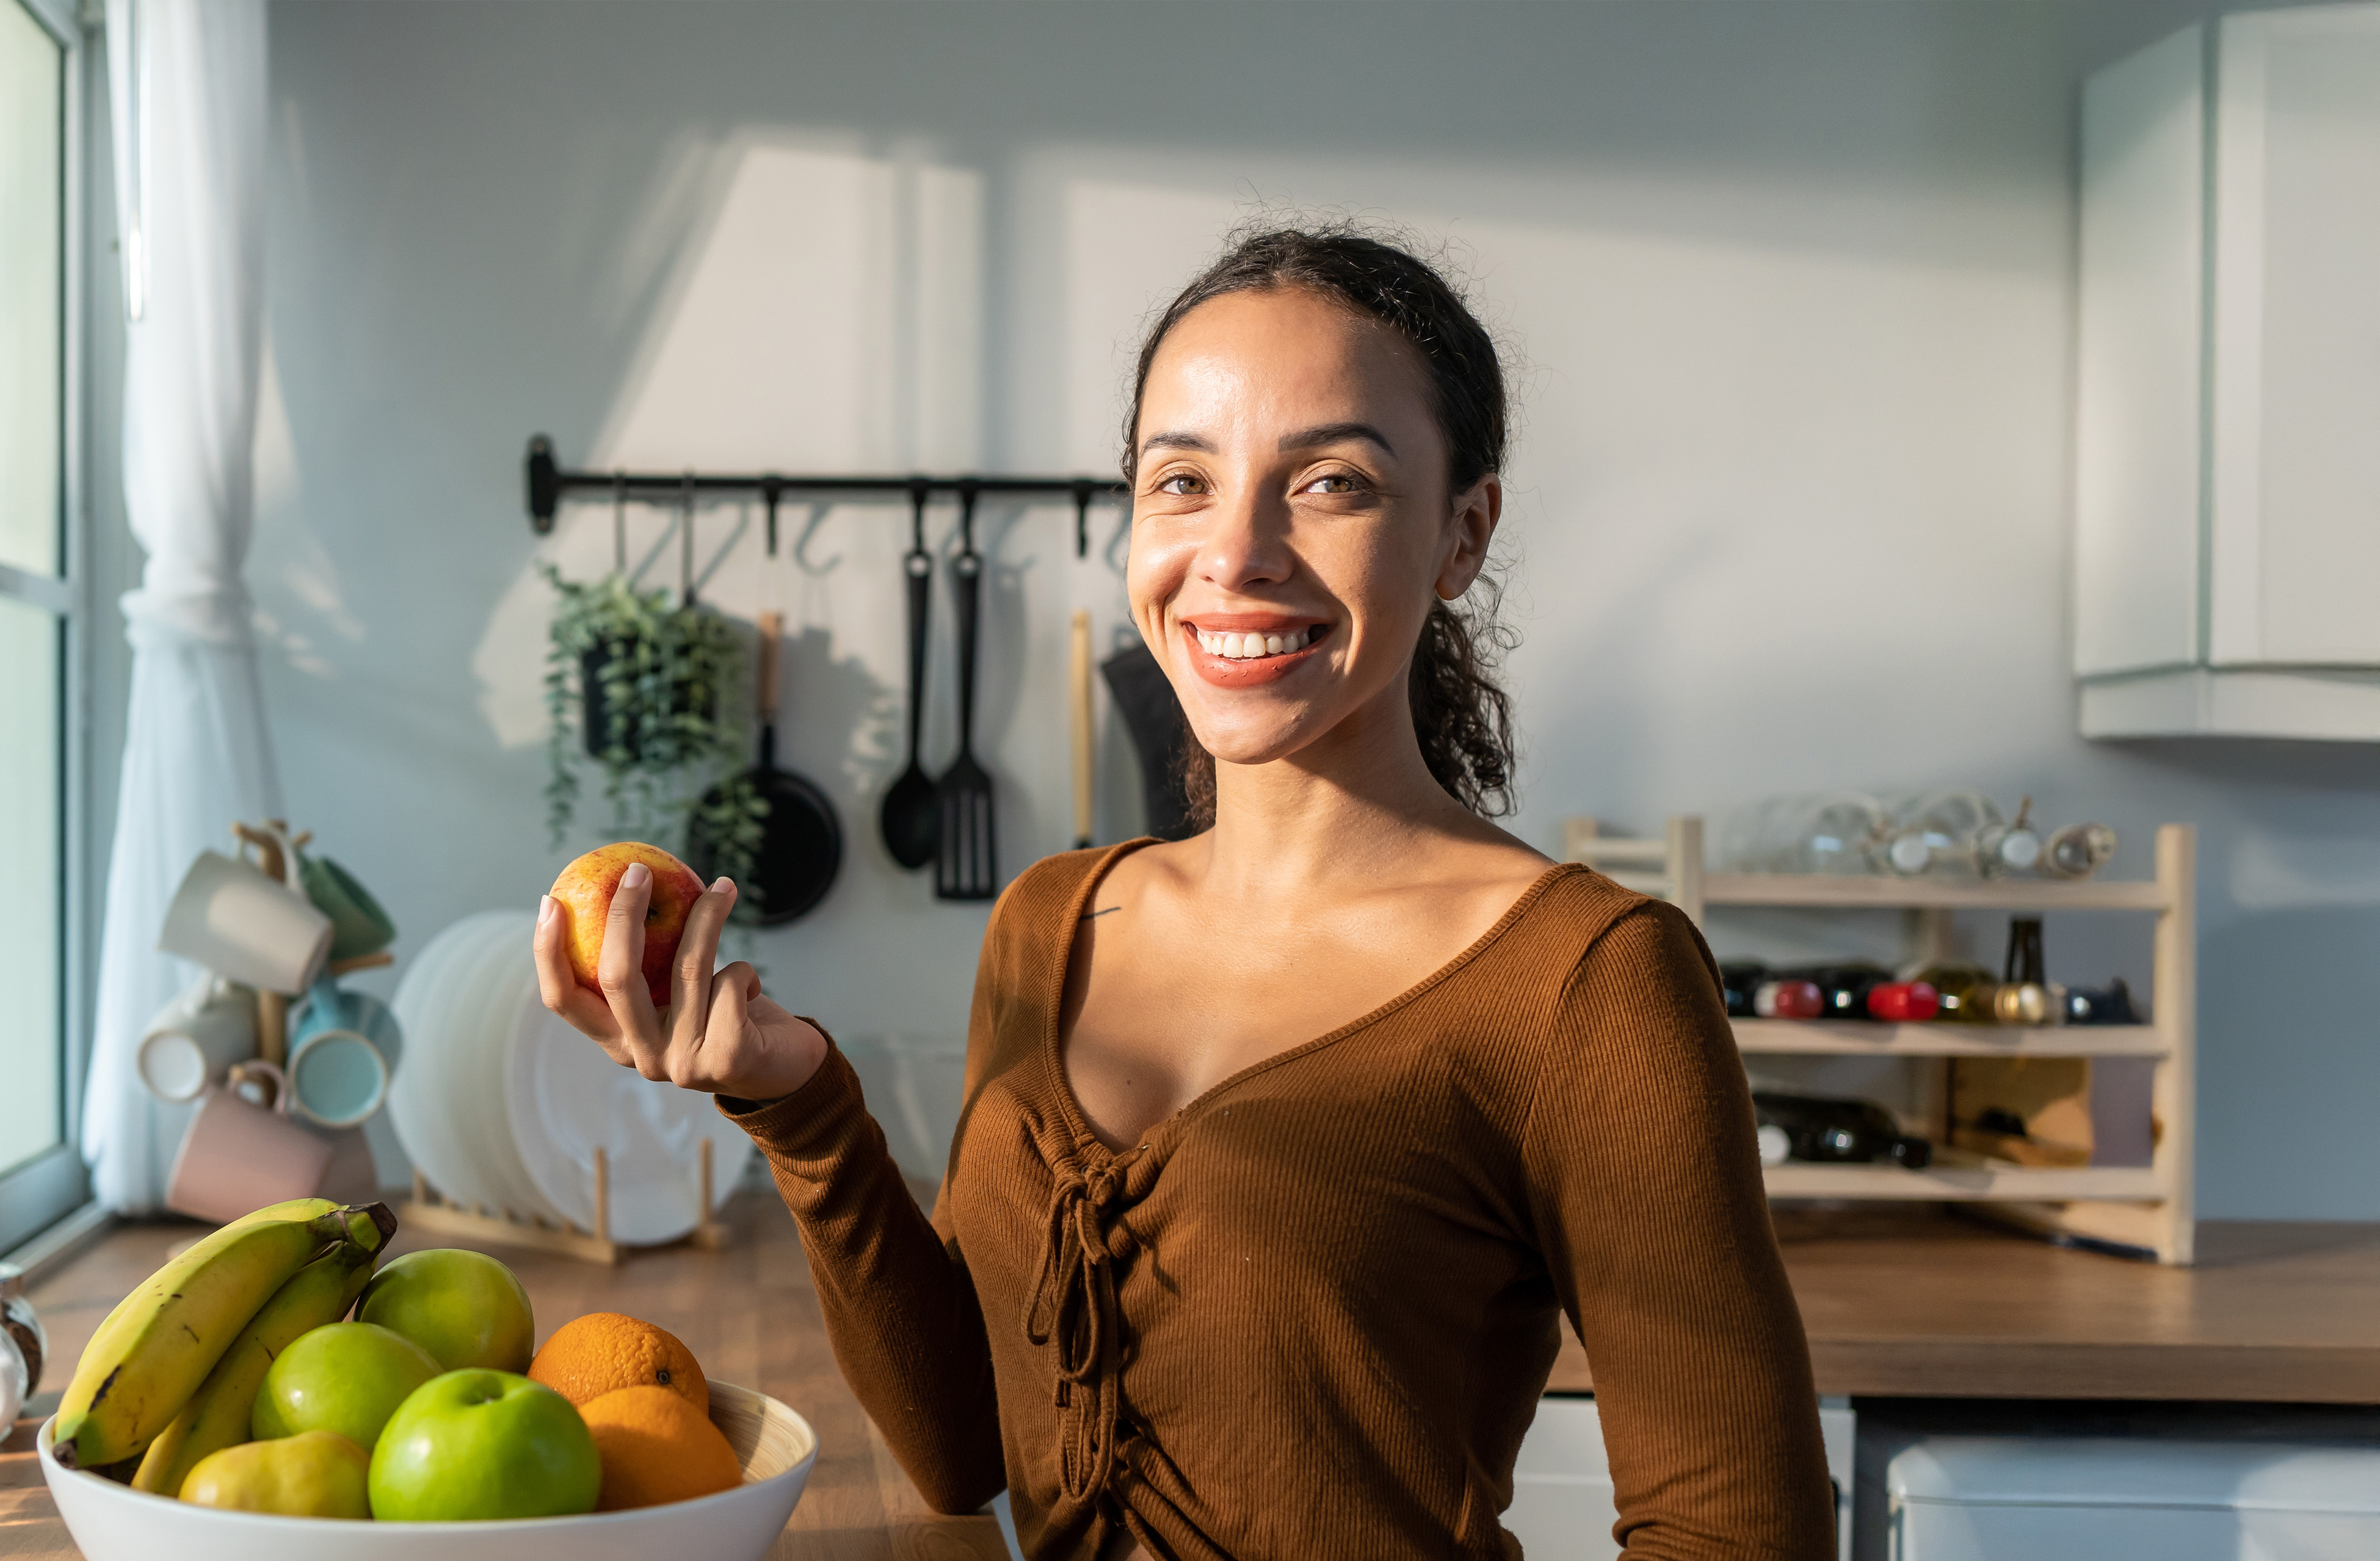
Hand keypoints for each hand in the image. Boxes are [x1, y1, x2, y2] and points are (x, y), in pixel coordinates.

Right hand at [534, 863, 828, 1101]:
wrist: (788, 1071)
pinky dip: (746, 971)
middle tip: (639, 870)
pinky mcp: (727, 1057)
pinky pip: (731, 982)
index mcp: (619, 1043)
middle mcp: (643, 1058)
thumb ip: (652, 965)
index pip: (563, 1001)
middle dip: (623, 914)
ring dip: (707, 917)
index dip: (548, 953)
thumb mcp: (679, 994)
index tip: (551, 900)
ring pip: (688, 967)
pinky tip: (753, 987)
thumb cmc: (727, 1018)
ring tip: (724, 886)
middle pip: (616, 976)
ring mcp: (683, 1063)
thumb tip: (627, 884)